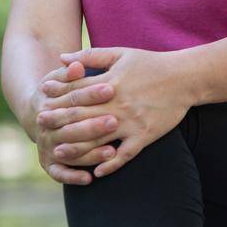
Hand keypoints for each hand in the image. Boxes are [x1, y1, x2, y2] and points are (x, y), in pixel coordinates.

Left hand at [39, 48, 192, 178]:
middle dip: (59, 122)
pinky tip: (98, 172)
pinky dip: (111, 164)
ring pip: (99, 138)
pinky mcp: (145, 135)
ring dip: (77, 147)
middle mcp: (118, 103)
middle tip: (40, 127)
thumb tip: (63, 57)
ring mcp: (131, 121)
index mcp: (110, 82)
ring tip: (59, 153)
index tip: (41, 102)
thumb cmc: (152, 64)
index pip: (77, 91)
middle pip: (82, 115)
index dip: (57, 97)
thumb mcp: (121, 53)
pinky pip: (126, 154)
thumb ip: (91, 54)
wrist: (186, 78)